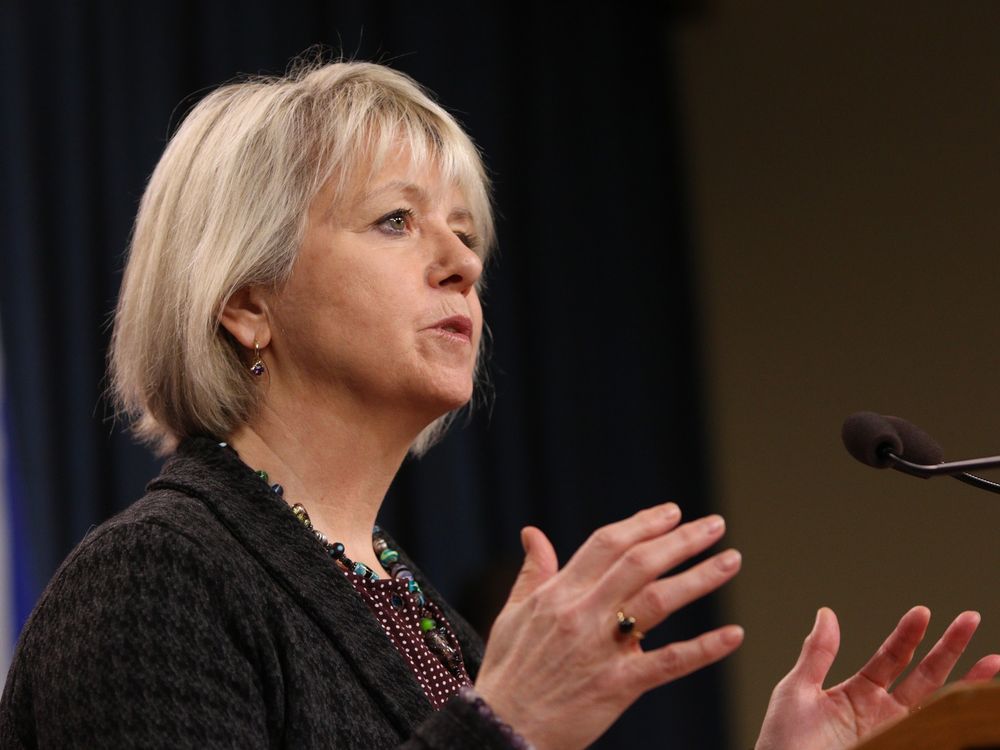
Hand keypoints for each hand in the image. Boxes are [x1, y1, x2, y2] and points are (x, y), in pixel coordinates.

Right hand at [474, 504, 743, 749]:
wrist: (502, 729)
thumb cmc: (509, 672)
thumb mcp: (513, 614)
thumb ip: (532, 572)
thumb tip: (532, 533)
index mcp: (559, 594)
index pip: (607, 544)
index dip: (643, 524)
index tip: (672, 512)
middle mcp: (582, 614)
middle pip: (639, 563)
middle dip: (681, 540)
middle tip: (714, 525)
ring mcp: (601, 649)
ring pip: (658, 602)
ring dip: (699, 578)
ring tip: (732, 560)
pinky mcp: (617, 686)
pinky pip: (667, 663)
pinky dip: (702, 648)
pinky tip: (733, 635)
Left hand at [755, 606, 999, 749]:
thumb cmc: (784, 743)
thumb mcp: (796, 691)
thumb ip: (817, 654)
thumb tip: (827, 613)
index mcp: (857, 694)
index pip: (890, 657)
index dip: (908, 634)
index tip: (923, 612)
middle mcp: (883, 714)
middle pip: (925, 676)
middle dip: (950, 648)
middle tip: (971, 619)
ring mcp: (896, 736)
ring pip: (939, 706)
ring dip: (967, 683)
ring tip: (994, 662)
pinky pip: (937, 737)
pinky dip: (957, 724)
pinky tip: (974, 707)